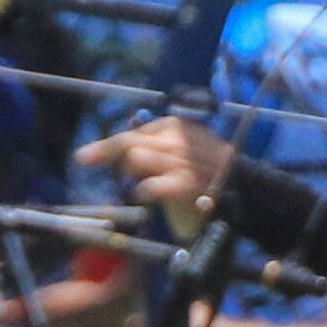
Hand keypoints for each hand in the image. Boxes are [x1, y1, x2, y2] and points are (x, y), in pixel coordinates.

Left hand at [77, 112, 234, 235]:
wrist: (244, 197)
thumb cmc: (208, 178)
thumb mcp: (182, 155)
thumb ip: (155, 147)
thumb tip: (123, 144)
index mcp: (176, 128)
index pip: (135, 132)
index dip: (109, 145)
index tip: (89, 156)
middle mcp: (177, 140)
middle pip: (129, 142)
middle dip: (102, 151)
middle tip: (82, 159)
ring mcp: (181, 162)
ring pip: (136, 159)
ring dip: (128, 175)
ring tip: (134, 187)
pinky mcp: (184, 186)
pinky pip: (150, 186)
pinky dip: (142, 192)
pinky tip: (142, 198)